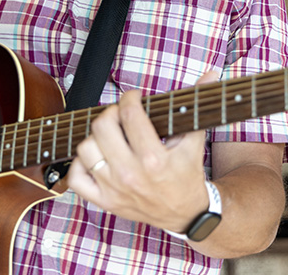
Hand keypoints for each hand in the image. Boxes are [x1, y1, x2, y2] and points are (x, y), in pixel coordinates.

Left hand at [66, 72, 218, 232]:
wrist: (185, 214)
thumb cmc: (187, 175)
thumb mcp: (193, 140)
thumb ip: (196, 105)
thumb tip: (211, 74)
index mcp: (153, 159)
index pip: (129, 114)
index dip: (130, 97)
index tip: (134, 97)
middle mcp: (130, 174)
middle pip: (102, 127)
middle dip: (111, 113)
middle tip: (120, 114)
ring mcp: (114, 189)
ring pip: (85, 149)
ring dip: (95, 137)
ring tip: (109, 136)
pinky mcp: (104, 201)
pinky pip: (76, 178)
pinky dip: (79, 165)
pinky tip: (96, 157)